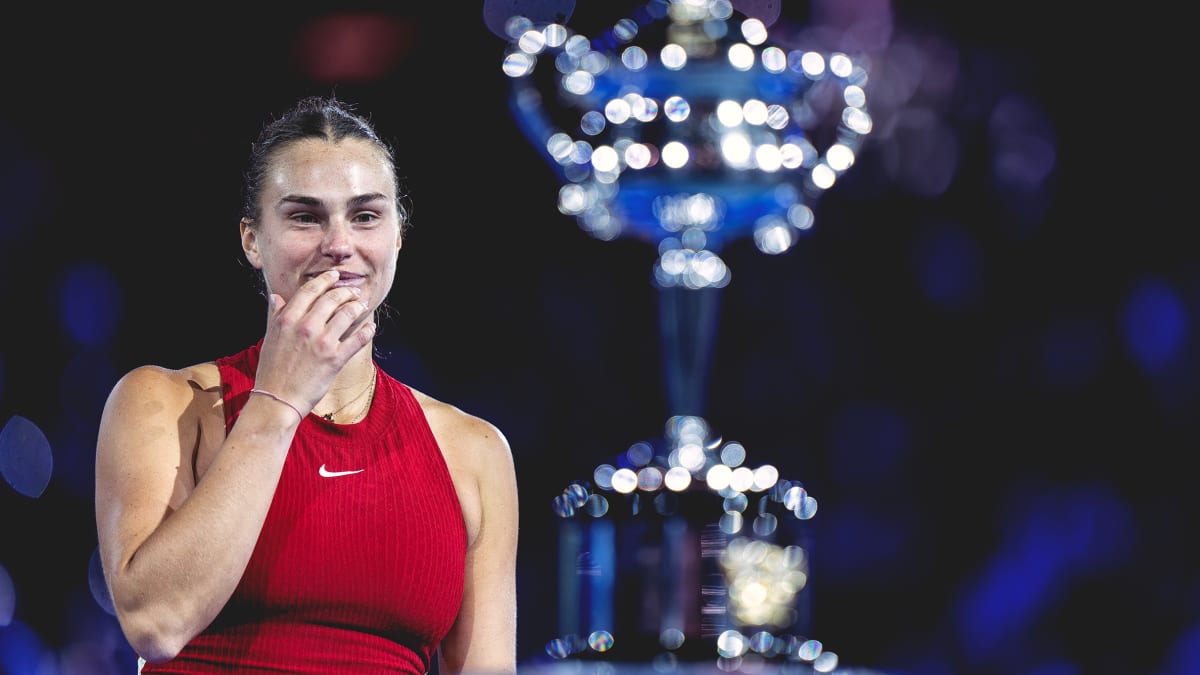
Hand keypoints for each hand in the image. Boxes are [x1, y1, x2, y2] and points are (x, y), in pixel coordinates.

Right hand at [253, 270, 374, 414]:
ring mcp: (321, 342)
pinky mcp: (335, 359)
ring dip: (358, 307)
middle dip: (346, 291)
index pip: (310, 290)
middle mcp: (305, 326)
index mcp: (287, 319)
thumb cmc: (271, 370)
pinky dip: (367, 330)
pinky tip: (371, 327)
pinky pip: (358, 339)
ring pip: (347, 314)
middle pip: (332, 298)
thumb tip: (276, 297)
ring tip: (362, 305)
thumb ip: (276, 315)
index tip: (334, 276)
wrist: (277, 399)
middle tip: (353, 291)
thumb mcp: (270, 338)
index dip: (325, 280)